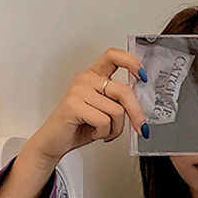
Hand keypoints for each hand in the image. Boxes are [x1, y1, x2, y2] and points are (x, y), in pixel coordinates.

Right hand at [26, 47, 147, 164]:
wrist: (55, 141)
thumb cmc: (79, 126)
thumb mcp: (104, 111)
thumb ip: (118, 103)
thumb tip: (140, 108)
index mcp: (94, 77)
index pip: (113, 56)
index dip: (130, 62)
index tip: (143, 75)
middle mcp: (86, 80)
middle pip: (123, 91)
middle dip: (136, 113)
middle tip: (140, 127)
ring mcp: (79, 90)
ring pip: (116, 110)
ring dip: (115, 129)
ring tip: (103, 132)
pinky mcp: (74, 105)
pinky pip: (104, 121)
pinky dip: (104, 133)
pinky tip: (94, 133)